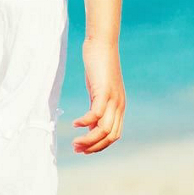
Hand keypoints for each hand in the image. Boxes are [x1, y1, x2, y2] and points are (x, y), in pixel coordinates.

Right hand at [74, 38, 124, 152]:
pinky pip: (96, 114)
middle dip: (94, 147)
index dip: (99, 146)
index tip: (83, 149)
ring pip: (104, 129)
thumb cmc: (99, 66)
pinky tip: (75, 123)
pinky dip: (85, 122)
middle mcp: (118, 106)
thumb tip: (90, 124)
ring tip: (75, 143)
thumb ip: (96, 107)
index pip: (114, 135)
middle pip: (110, 136)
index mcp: (118, 107)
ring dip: (89, 140)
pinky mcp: (103, 91)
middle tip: (76, 149)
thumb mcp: (98, 91)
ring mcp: (112, 99)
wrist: (103, 44)